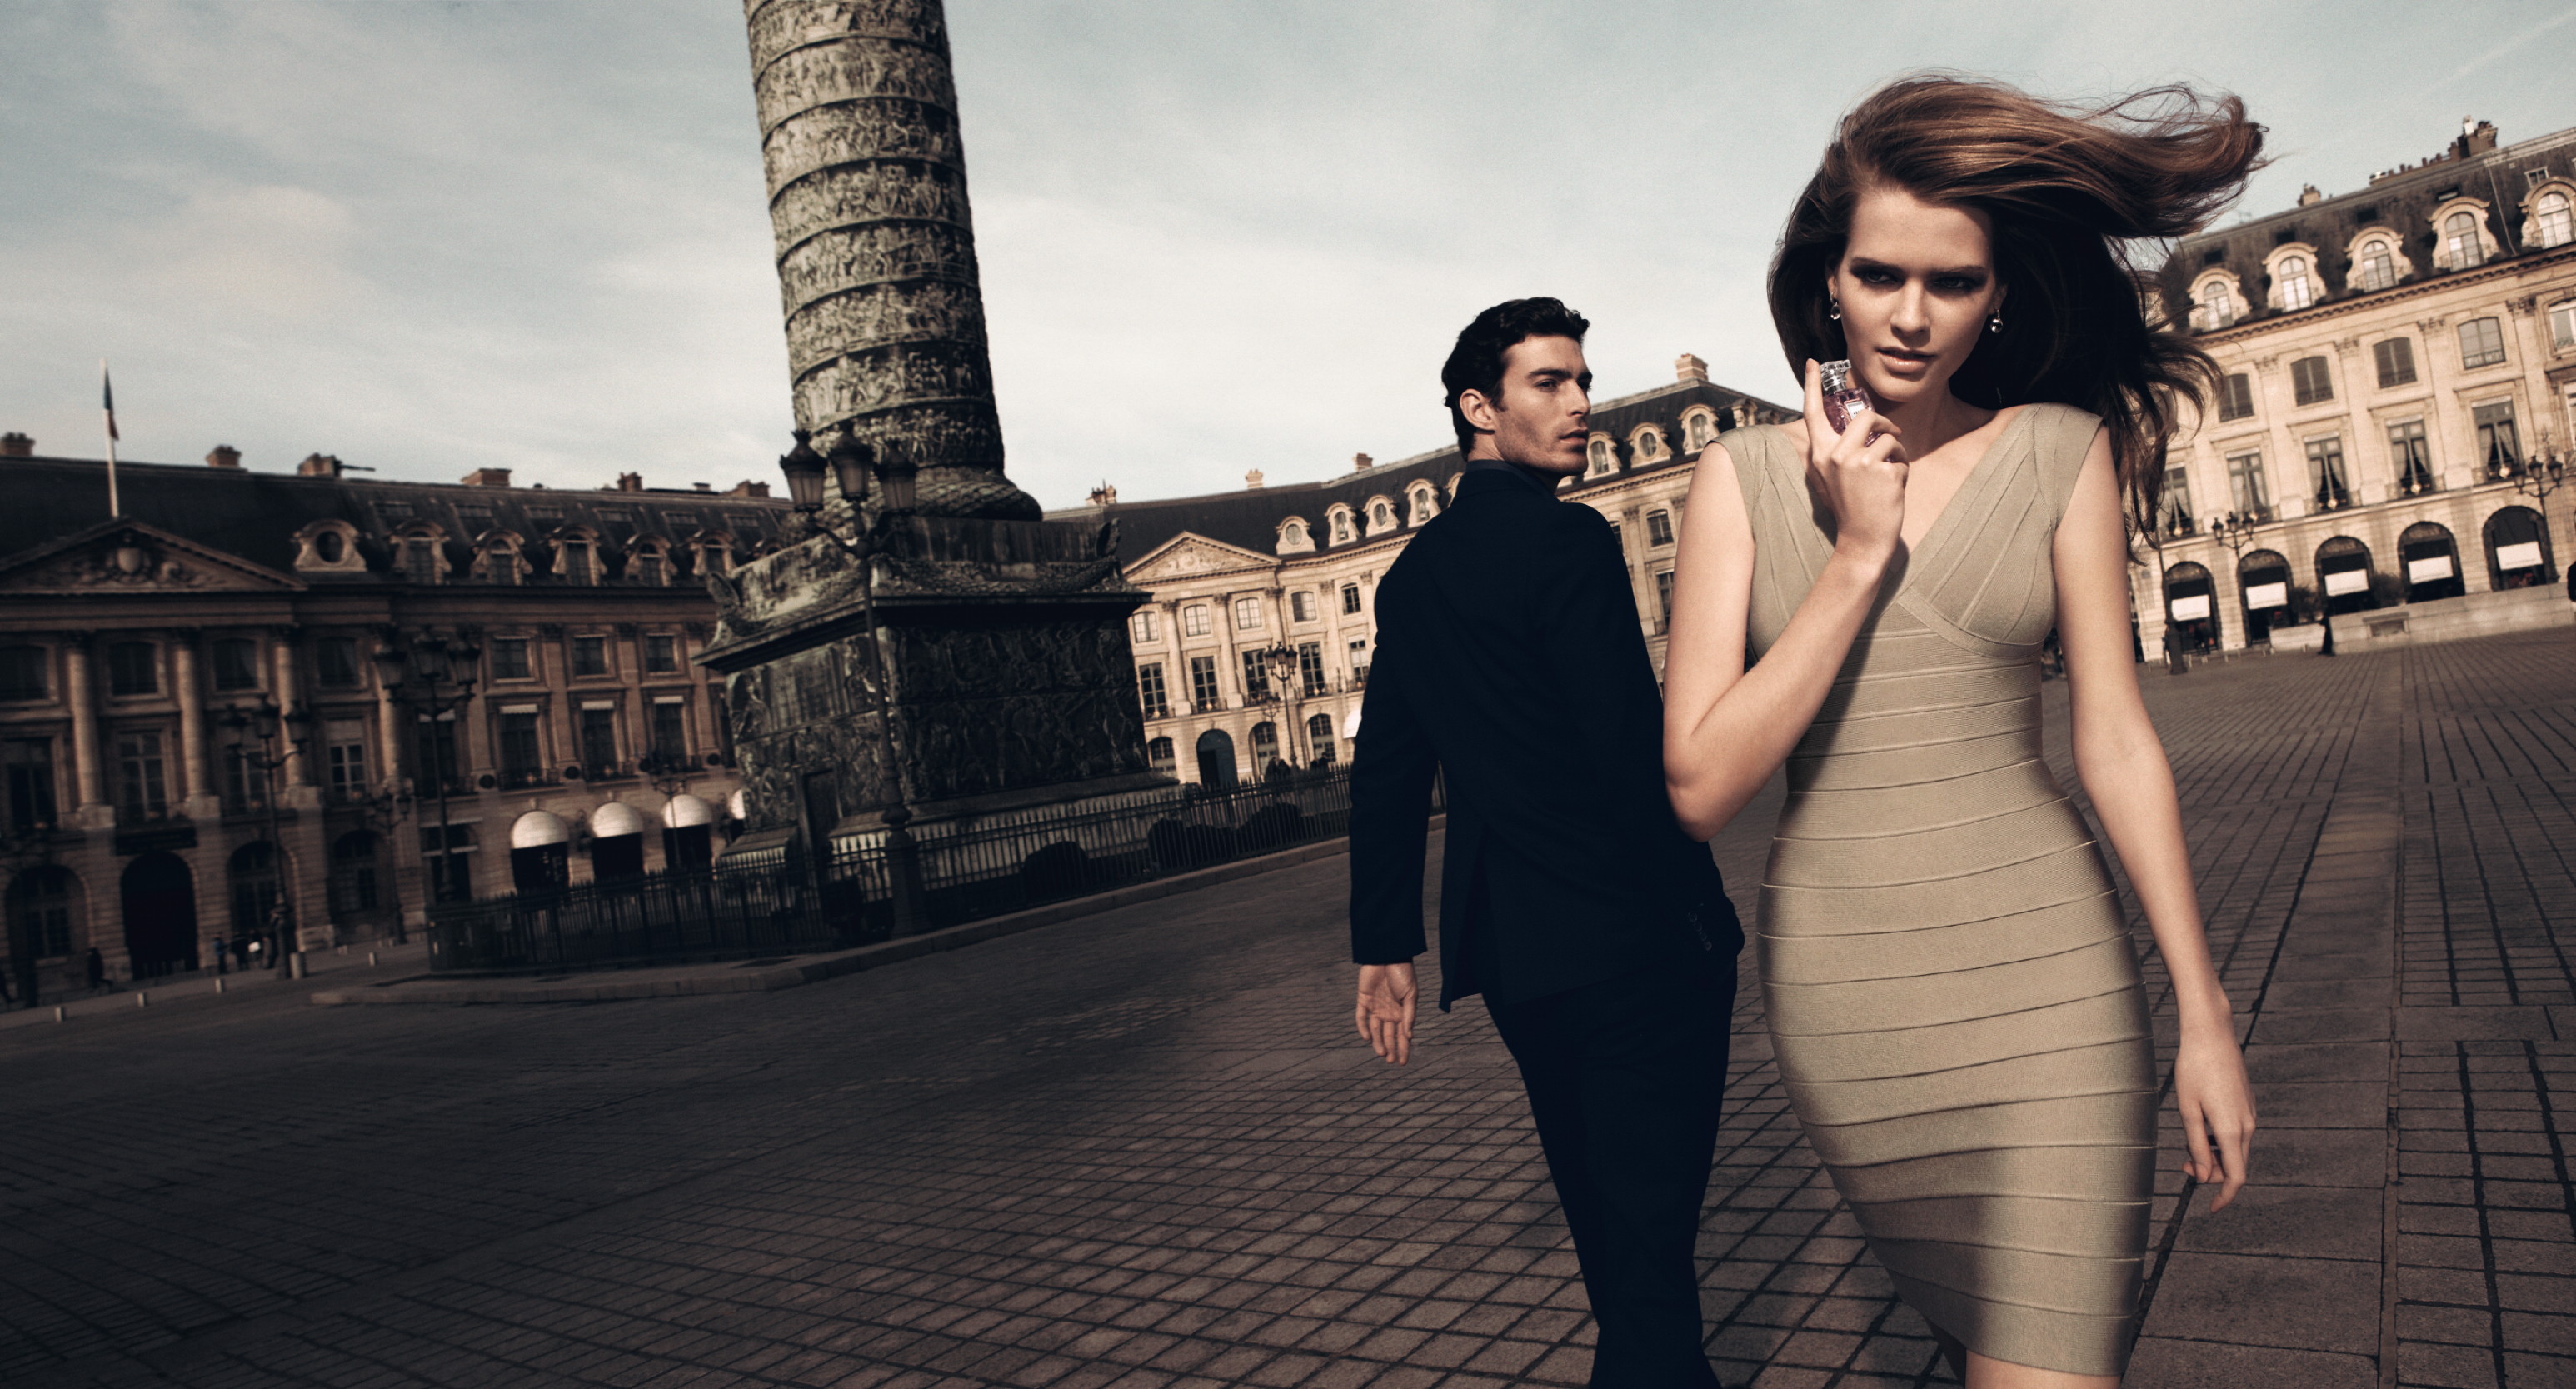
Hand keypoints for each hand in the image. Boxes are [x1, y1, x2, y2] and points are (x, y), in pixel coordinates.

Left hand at [1355, 962, 1417, 1064]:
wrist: (1388, 954)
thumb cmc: (1403, 972)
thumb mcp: (1411, 994)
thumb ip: (1409, 1015)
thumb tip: (1409, 1036)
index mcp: (1402, 1011)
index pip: (1403, 1035)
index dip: (1403, 1049)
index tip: (1402, 1062)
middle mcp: (1389, 1011)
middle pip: (1389, 1035)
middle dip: (1390, 1049)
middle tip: (1390, 1061)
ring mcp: (1375, 1006)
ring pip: (1375, 1029)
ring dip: (1378, 1042)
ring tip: (1381, 1053)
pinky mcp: (1363, 999)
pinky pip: (1361, 1017)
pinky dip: (1363, 1028)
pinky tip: (1367, 1038)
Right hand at [1798, 358, 1908, 564]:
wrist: (1862, 540)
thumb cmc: (1850, 509)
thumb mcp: (1831, 479)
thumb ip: (1835, 452)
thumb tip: (1850, 427)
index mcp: (1820, 455)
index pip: (1812, 413)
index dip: (1812, 385)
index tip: (1814, 362)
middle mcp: (1835, 455)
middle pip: (1865, 416)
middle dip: (1884, 423)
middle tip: (1892, 434)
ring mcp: (1858, 462)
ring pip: (1887, 437)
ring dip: (1896, 452)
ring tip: (1891, 473)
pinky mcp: (1881, 471)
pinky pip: (1900, 457)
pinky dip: (1903, 470)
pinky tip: (1894, 490)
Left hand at [2173, 1018, 2255, 1209]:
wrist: (2212, 1034)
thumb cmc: (2194, 1068)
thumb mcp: (2188, 1110)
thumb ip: (2196, 1146)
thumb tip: (2203, 1177)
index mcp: (2232, 1130)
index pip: (2236, 1177)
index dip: (2224, 1197)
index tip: (2211, 1209)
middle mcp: (2248, 1125)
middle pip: (2235, 1165)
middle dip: (2212, 1174)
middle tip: (2183, 1165)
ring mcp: (2250, 1114)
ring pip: (2235, 1149)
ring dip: (2214, 1156)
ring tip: (2188, 1144)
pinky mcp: (2247, 1104)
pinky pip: (2237, 1133)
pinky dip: (2220, 1140)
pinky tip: (2201, 1126)